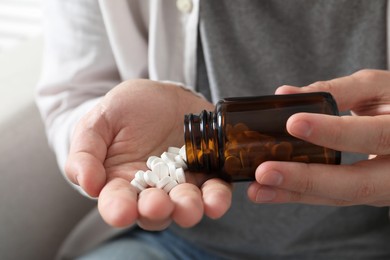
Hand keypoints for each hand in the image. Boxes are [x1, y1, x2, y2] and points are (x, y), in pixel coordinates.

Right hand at [65, 79, 231, 228]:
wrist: (161, 96)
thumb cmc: (125, 110)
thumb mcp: (99, 122)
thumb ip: (86, 152)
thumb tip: (88, 184)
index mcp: (121, 182)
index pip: (117, 203)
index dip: (118, 209)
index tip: (122, 210)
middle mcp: (152, 190)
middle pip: (154, 211)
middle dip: (156, 210)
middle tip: (157, 204)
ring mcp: (182, 184)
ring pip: (185, 206)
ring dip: (188, 209)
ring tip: (189, 205)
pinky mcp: (207, 173)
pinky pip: (214, 191)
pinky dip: (216, 198)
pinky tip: (216, 199)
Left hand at [248, 69, 389, 205]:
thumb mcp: (376, 88)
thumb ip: (336, 90)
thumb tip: (285, 93)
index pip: (374, 135)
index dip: (335, 132)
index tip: (293, 123)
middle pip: (357, 183)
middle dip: (306, 180)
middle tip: (264, 172)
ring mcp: (386, 189)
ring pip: (342, 197)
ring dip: (295, 194)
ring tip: (258, 190)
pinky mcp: (370, 195)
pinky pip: (335, 198)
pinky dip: (302, 194)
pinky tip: (272, 190)